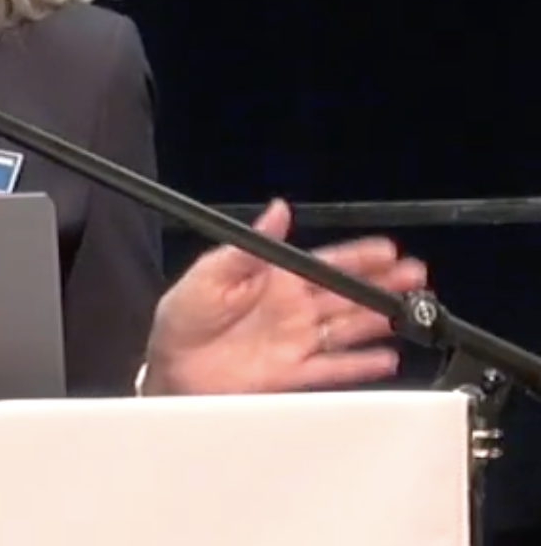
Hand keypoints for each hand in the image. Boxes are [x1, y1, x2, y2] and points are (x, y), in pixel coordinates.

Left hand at [145, 199, 428, 395]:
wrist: (169, 365)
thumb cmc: (183, 316)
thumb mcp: (211, 272)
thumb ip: (249, 246)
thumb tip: (277, 210)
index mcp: (273, 280)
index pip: (324, 264)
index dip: (357, 257)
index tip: (388, 250)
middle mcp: (290, 310)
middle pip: (346, 295)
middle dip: (381, 284)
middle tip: (414, 276)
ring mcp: (294, 342)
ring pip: (347, 329)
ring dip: (378, 320)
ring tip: (409, 313)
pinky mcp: (291, 373)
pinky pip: (332, 369)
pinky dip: (359, 365)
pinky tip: (385, 359)